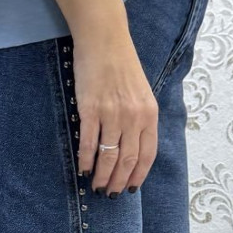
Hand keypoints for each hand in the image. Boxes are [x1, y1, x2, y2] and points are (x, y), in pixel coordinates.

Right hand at [72, 33, 158, 195]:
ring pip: (109, 156)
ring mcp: (112, 113)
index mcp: (149, 113)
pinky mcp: (90, 109)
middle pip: (127, 160)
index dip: (138, 175)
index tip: (131, 188)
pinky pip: (89, 142)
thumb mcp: (141, 93)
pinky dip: (86, 159)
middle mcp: (133, 116)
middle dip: (119, 181)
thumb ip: (140, 119)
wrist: (104, 39)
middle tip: (111, 194)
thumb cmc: (121, 65)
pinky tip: (84, 169)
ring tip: (97, 186)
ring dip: (103, 176)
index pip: (147, 154)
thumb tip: (132, 148)